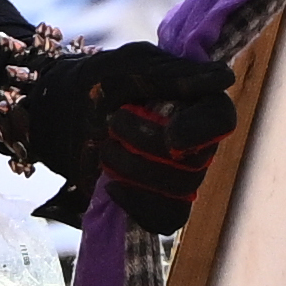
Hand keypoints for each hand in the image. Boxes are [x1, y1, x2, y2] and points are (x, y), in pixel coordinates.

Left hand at [22, 34, 239, 229]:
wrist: (61, 114)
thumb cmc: (98, 81)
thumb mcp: (130, 67)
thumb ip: (173, 75)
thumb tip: (225, 79)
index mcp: (197, 101)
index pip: (220, 120)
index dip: (200, 131)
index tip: (171, 137)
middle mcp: (196, 140)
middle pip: (195, 160)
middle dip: (146, 146)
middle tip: (112, 122)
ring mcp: (180, 174)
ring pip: (179, 190)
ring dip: (134, 171)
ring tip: (105, 149)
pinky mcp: (160, 202)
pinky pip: (166, 217)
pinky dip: (136, 204)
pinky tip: (111, 185)